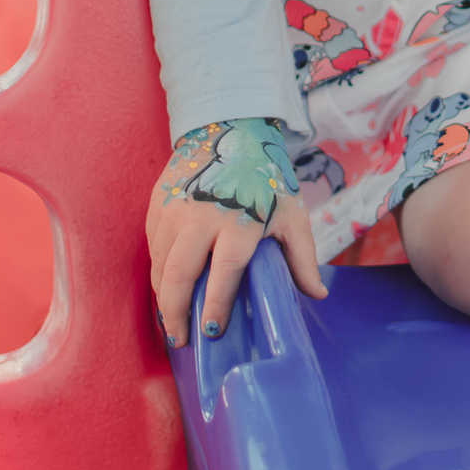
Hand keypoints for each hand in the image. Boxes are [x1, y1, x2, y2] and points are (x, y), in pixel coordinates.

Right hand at [147, 118, 326, 347]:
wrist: (230, 130)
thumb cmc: (265, 179)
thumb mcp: (290, 213)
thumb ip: (301, 256)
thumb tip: (316, 295)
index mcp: (238, 219)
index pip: (224, 271)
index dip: (216, 305)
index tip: (213, 331)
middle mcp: (201, 215)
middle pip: (179, 275)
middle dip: (176, 314)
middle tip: (181, 340)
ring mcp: (174, 209)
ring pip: (160, 266)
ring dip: (164, 298)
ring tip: (172, 322)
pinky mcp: (158, 205)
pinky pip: (153, 249)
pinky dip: (158, 274)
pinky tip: (167, 290)